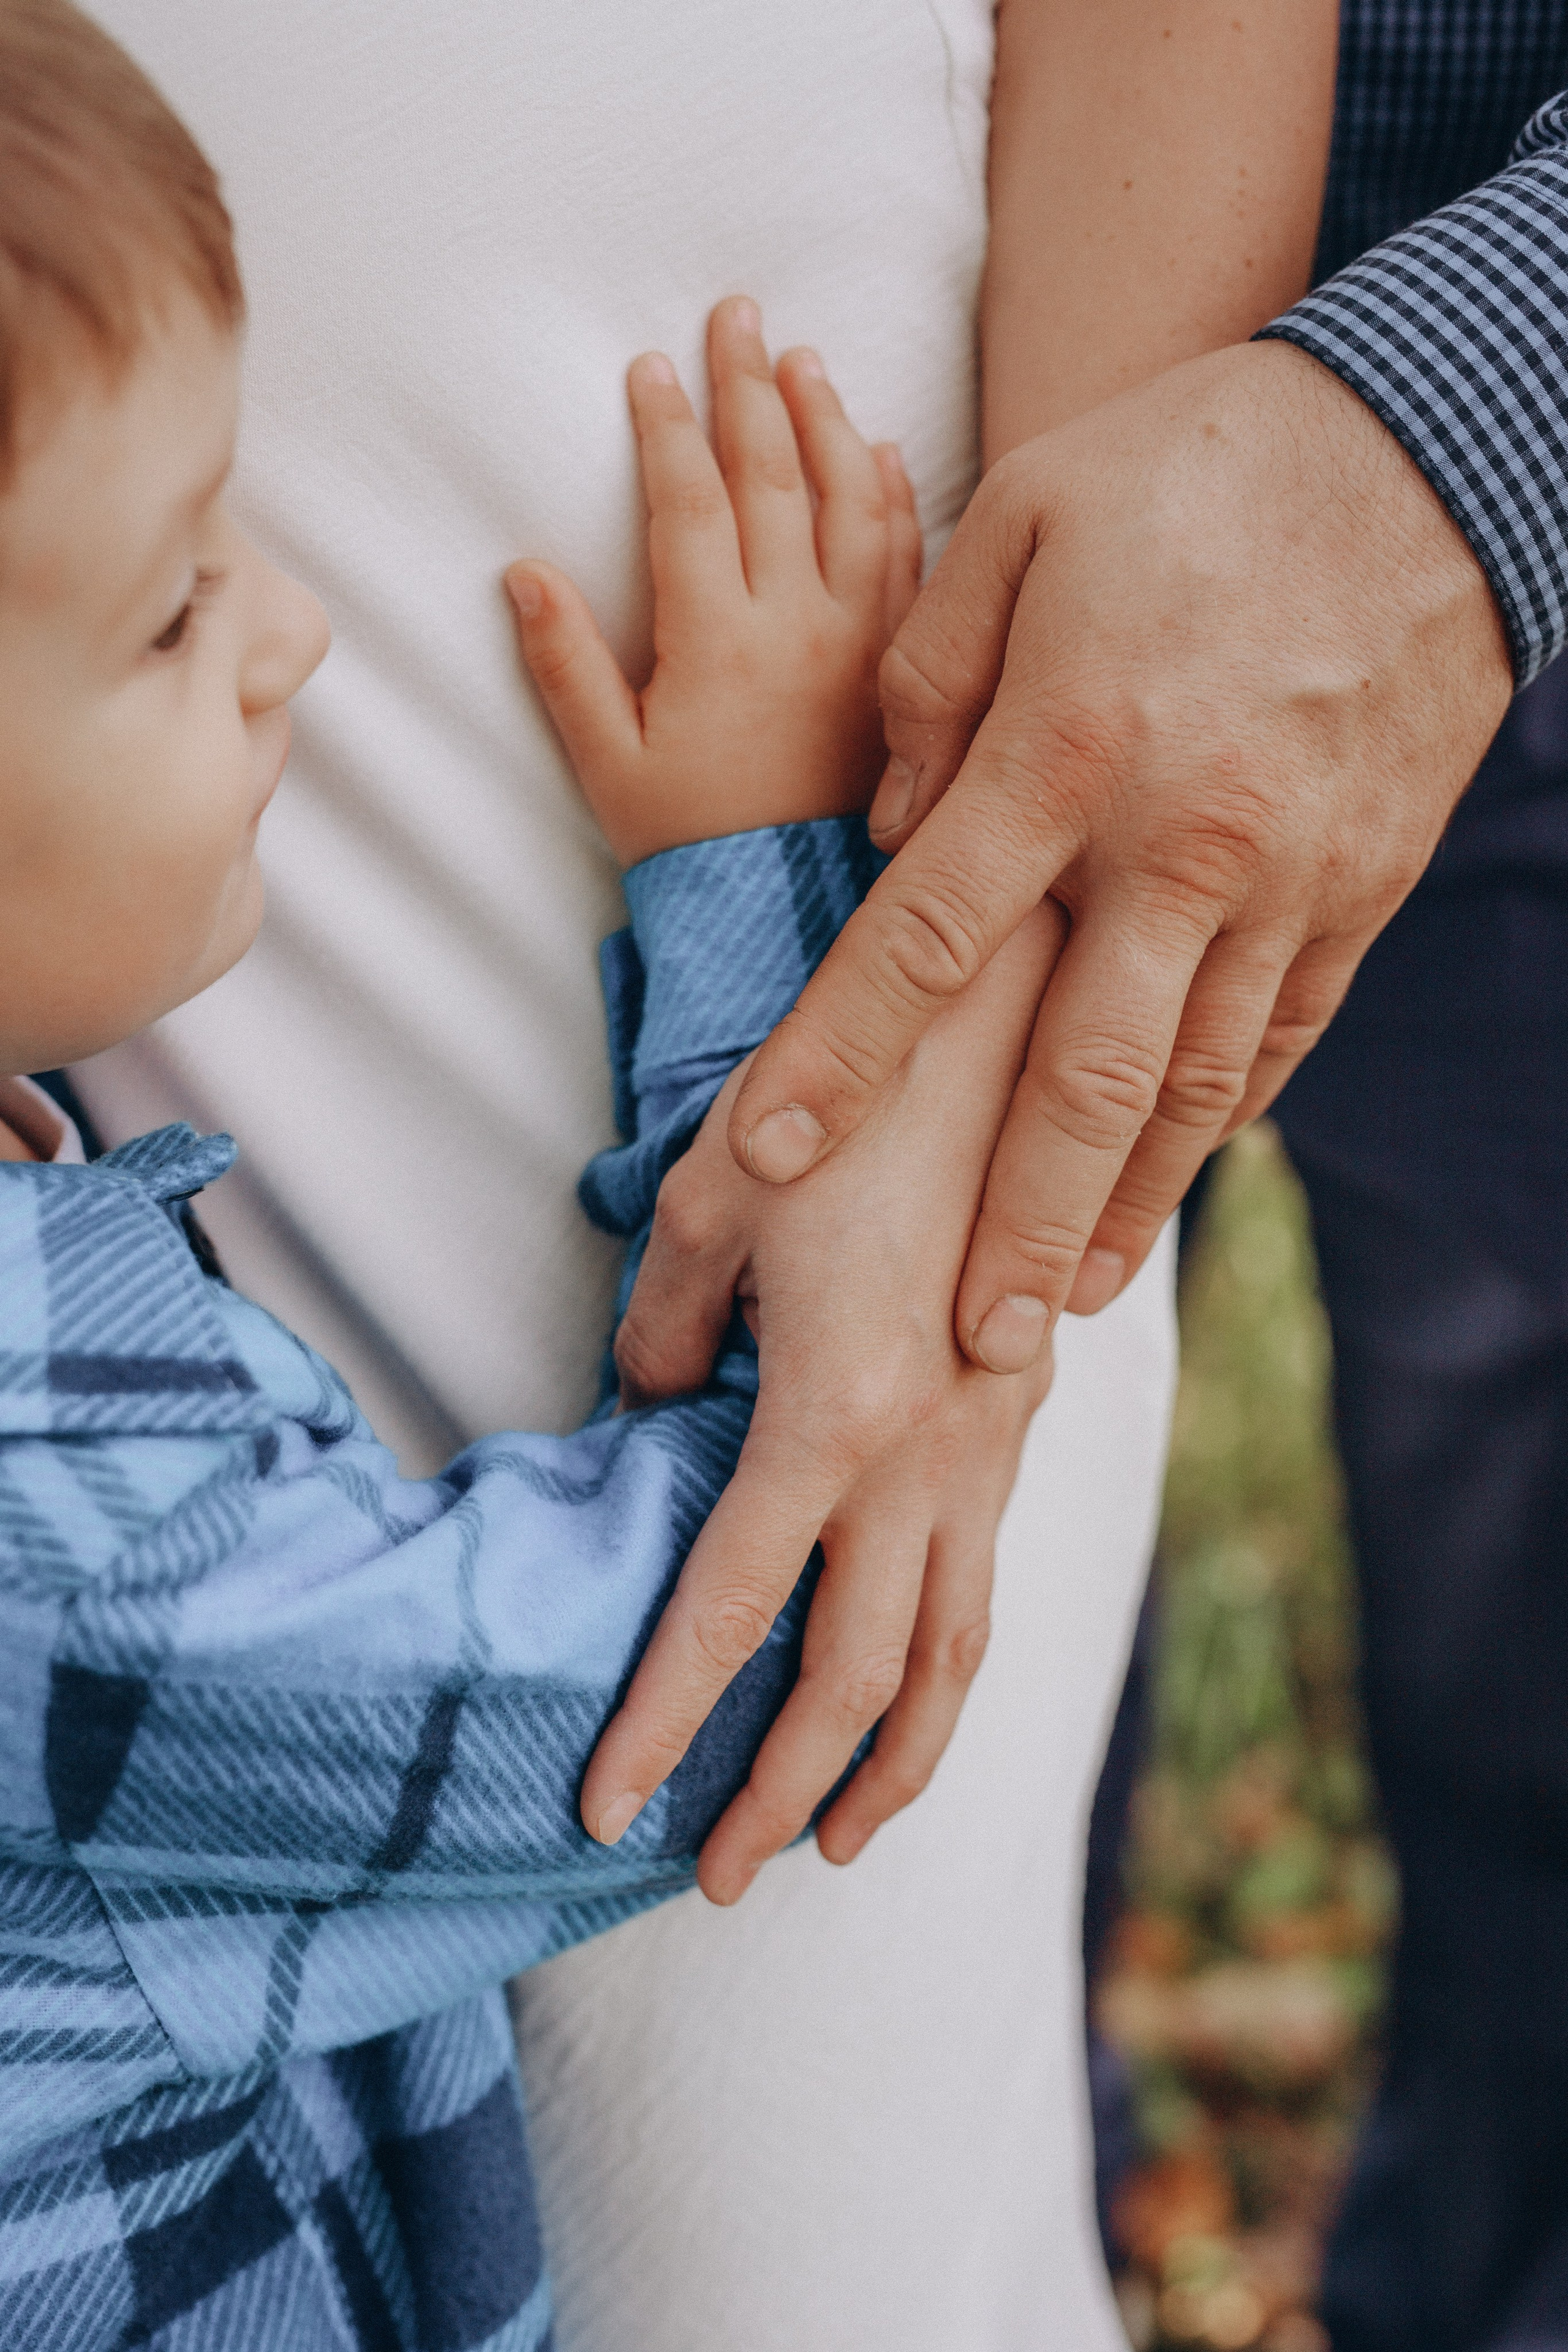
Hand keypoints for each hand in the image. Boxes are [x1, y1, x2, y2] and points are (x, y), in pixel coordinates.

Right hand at [505, 295, 920, 864]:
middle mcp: (796, 624)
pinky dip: (893, 495)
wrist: (788, 910)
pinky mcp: (898, 665)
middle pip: (775, 476)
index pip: (690, 502)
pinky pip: (907, 559)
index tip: (650, 367)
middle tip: (737, 314)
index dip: (668, 427)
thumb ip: (565, 664)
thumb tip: (522, 571)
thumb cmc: (691, 842)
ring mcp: (859, 640)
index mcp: (715, 640)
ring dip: (825, 421)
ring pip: (850, 502)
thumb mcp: (609, 763)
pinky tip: (878, 450)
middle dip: (749, 385)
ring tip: (802, 361)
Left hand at [580, 906, 1063, 1902]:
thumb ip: (663, 1332)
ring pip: (955, 1650)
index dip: (662, 1724)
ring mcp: (993, 1444)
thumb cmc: (844, 1101)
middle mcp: (929, 1457)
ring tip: (842, 1838)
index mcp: (834, 1416)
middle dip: (783, 1790)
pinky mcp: (1026, 1416)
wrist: (1016, 1025)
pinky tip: (916, 1689)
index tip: (605, 1809)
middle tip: (719, 1873)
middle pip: (859, 1677)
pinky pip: (988, 1576)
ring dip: (897, 1763)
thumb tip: (651, 1414)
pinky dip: (949, 1662)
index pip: (727, 1614)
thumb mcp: (709, 1202)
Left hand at [724, 340, 1513, 1366]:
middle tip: (968, 1341)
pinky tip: (1168, 1181)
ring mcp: (1287, 880)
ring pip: (1191, 1087)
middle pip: (1078, 1076)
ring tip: (1063, 1303)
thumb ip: (929, 681)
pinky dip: (1219, 1121)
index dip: (837, 1060)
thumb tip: (890, 829)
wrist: (1430, 448)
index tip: (765, 1158)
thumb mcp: (1025, 520)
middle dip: (1016, 1222)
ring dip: (1124, 1209)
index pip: (922, 943)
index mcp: (1067, 749)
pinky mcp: (1361, 888)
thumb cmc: (1194, 470)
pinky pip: (1283, 1034)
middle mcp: (1180, 843)